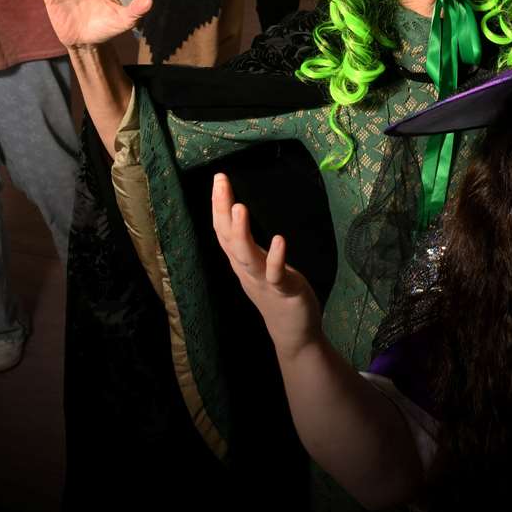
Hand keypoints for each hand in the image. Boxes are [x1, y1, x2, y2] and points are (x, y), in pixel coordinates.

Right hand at [210, 173, 320, 354]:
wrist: (292, 332)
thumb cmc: (276, 292)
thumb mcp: (258, 264)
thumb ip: (247, 244)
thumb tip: (237, 214)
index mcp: (240, 261)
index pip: (223, 230)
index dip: (219, 205)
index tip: (219, 178)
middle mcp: (246, 270)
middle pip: (228, 238)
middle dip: (222, 209)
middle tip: (221, 182)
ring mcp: (263, 281)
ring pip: (246, 257)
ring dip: (241, 233)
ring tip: (239, 208)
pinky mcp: (282, 290)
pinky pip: (275, 274)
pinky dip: (275, 257)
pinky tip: (279, 239)